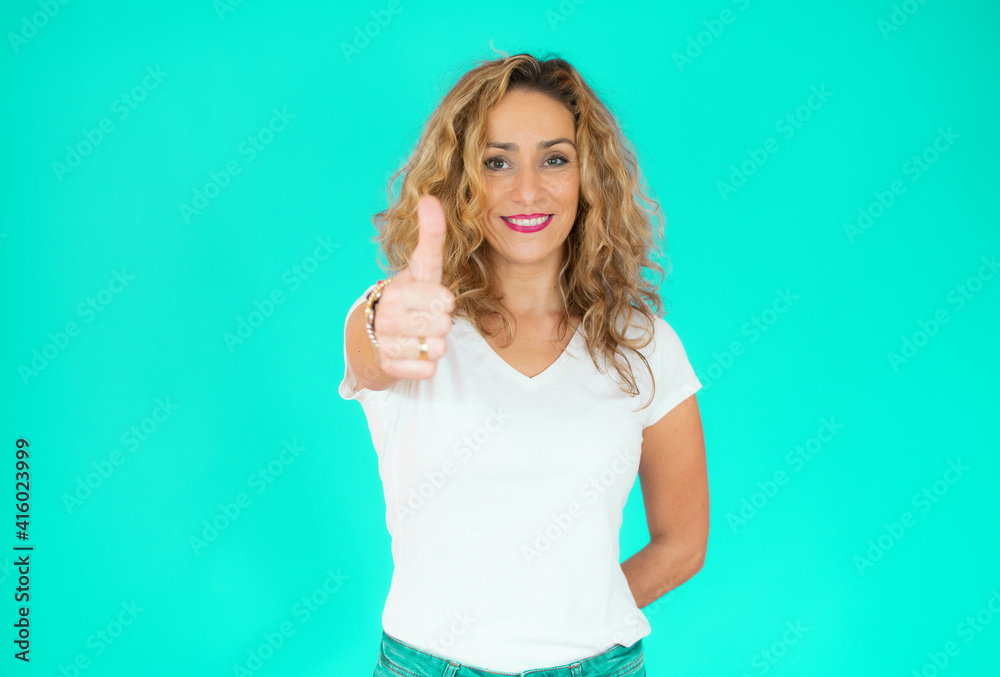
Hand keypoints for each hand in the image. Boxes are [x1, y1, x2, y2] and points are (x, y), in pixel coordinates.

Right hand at [372, 195, 455, 378]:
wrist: (372, 335)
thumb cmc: (408, 297)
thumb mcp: (422, 268)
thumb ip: (429, 236)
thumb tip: (429, 197)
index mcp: (398, 288)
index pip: (441, 298)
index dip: (444, 301)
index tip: (435, 299)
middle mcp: (387, 313)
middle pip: (443, 324)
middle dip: (442, 324)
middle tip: (425, 319)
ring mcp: (385, 340)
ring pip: (437, 348)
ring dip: (435, 345)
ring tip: (419, 336)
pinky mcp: (388, 366)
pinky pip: (427, 369)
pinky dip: (425, 365)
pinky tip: (412, 354)